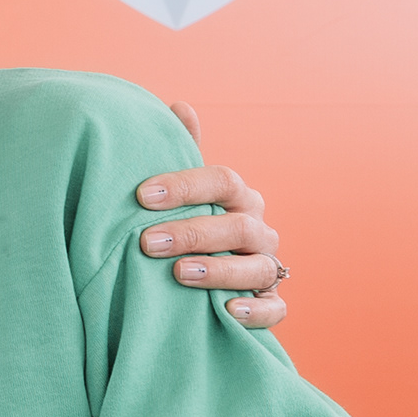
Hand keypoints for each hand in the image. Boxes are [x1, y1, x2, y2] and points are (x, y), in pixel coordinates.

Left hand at [137, 141, 290, 329]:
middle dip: (192, 232)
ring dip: (219, 271)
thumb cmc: (190, 226)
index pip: (222, 181)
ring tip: (179, 274)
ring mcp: (268, 267)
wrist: (202, 280)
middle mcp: (258, 230)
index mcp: (239, 197)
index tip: (142, 195)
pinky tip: (227, 311)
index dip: (184, 186)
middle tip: (147, 242)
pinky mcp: (271, 302)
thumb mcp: (186, 193)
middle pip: (238, 226)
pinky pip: (275, 309)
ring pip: (258, 268)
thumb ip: (184, 153)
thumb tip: (180, 105)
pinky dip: (256, 311)